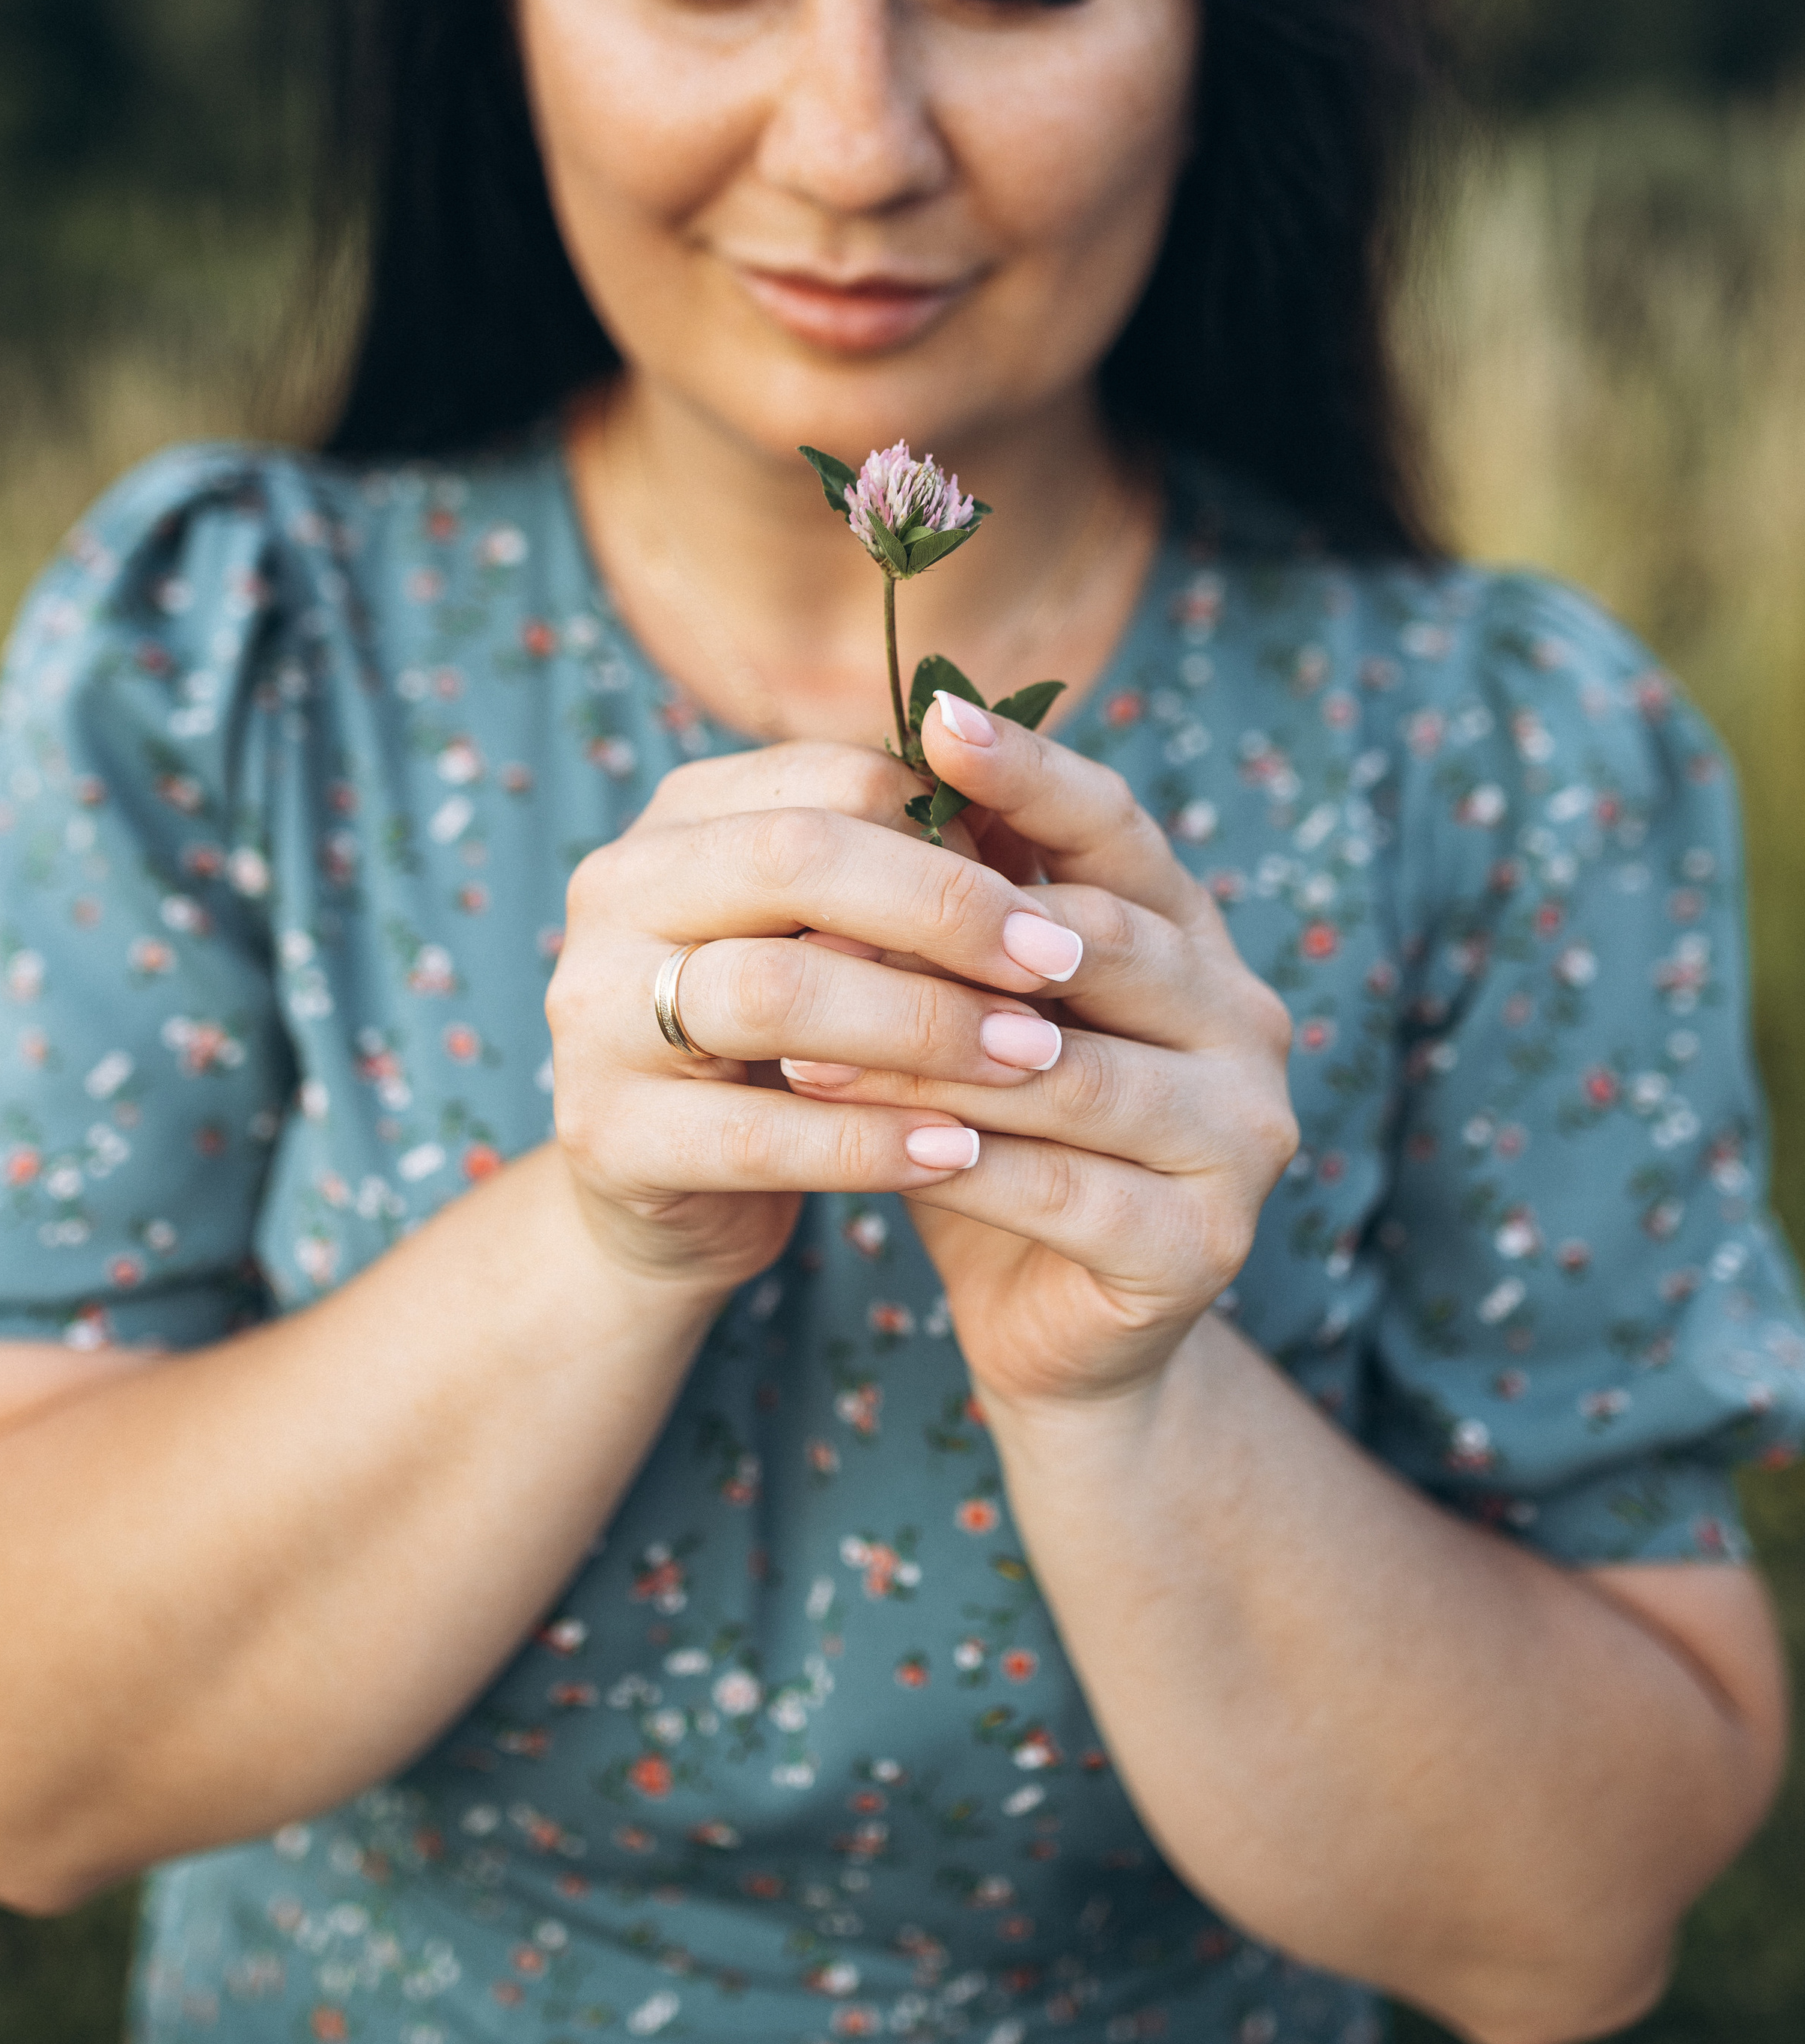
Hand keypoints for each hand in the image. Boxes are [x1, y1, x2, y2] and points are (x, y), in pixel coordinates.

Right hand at [544, 742, 1092, 1296]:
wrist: (662, 1193)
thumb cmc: (779, 1042)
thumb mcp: (824, 937)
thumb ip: (897, 871)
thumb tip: (1025, 811)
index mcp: (680, 819)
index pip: (830, 779)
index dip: (952, 829)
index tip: (1048, 890)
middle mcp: (617, 892)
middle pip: (794, 858)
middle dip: (946, 908)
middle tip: (1058, 961)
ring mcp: (594, 1013)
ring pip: (775, 993)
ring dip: (924, 1024)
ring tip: (1031, 1057)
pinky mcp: (606, 1135)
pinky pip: (760, 1134)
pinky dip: (873, 1141)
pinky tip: (961, 1153)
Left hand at [780, 697, 1298, 1405]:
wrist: (1061, 1327)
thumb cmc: (997, 1138)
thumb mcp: (970, 1012)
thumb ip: (952, 919)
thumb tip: (855, 785)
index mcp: (1195, 938)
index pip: (1119, 828)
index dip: (1032, 771)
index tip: (933, 716)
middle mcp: (1244, 1020)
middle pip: (1102, 943)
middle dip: (953, 936)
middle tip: (815, 921)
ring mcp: (1242, 1136)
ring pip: (1070, 1074)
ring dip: (928, 1061)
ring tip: (799, 1054)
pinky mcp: (1207, 1245)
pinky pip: (1063, 1189)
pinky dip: (961, 1165)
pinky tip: (874, 1152)